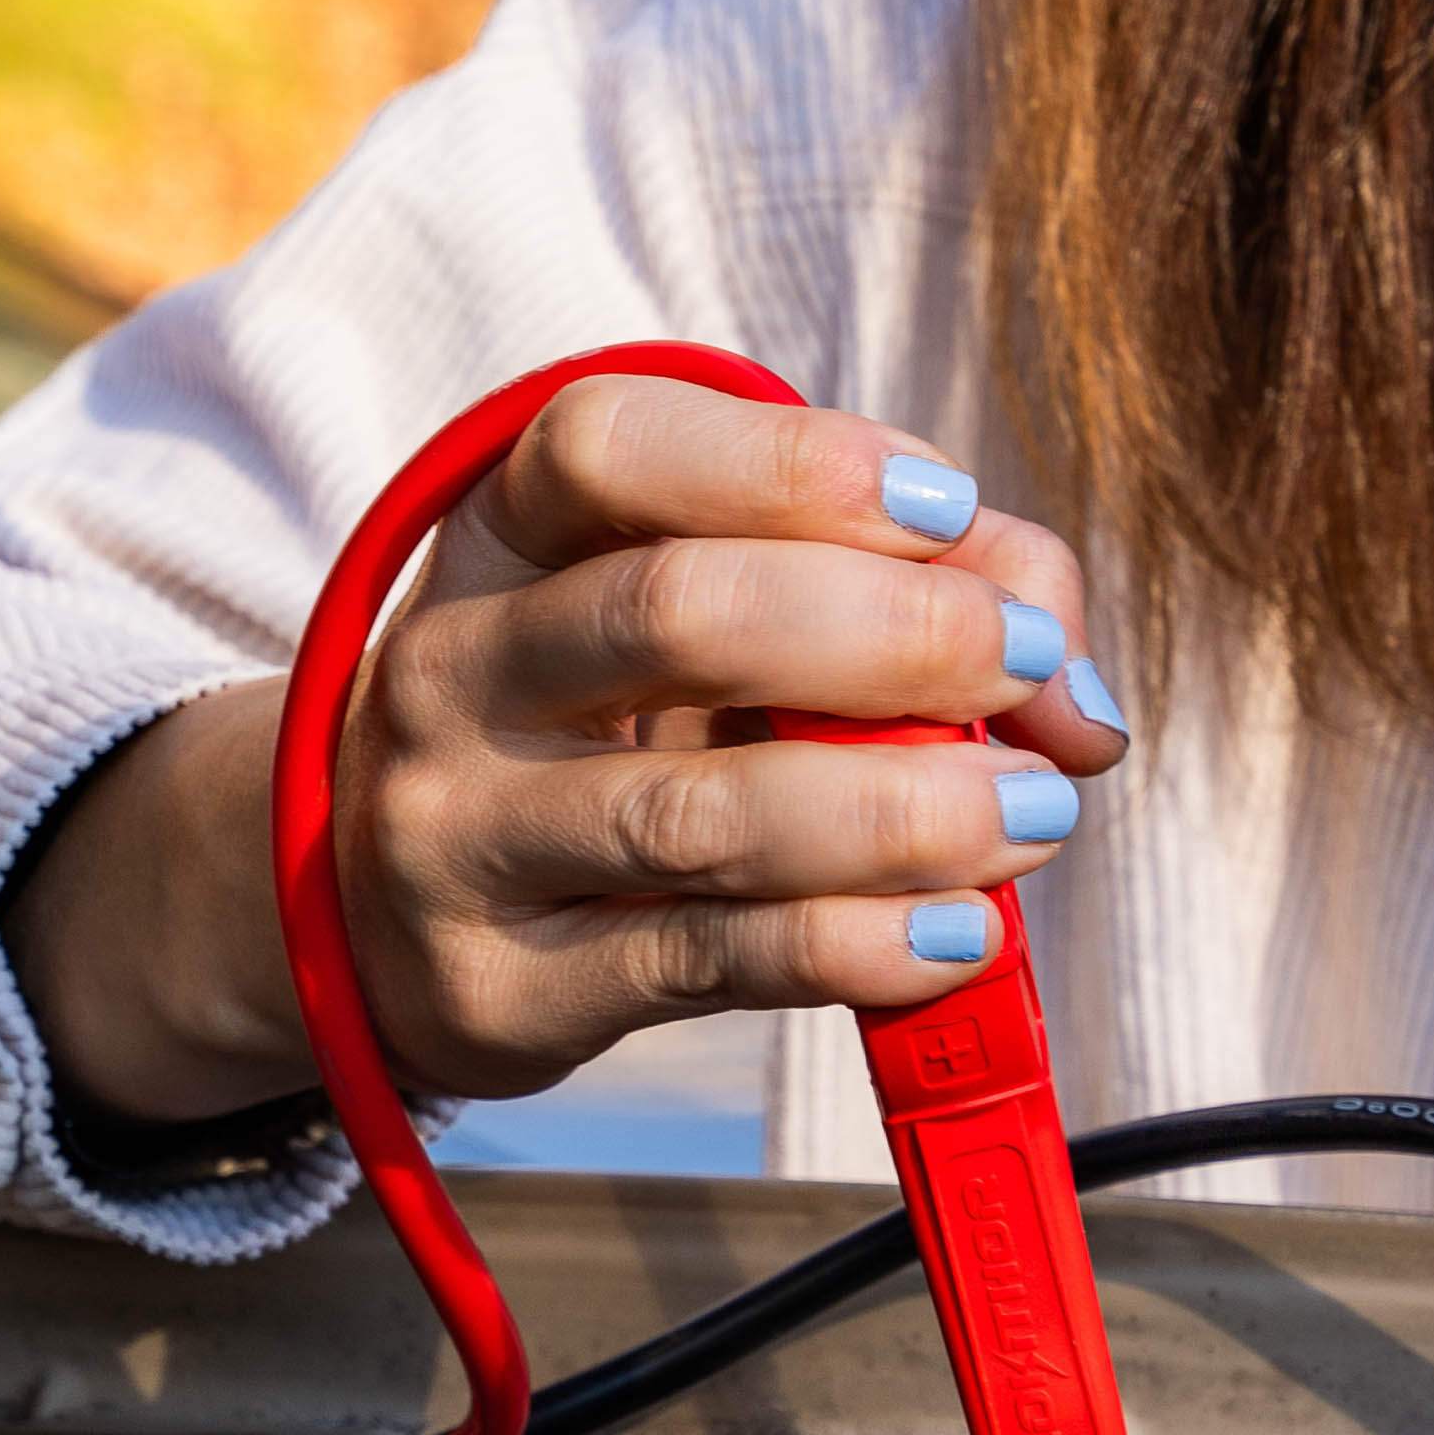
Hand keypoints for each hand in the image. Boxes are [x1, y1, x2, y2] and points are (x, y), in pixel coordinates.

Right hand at [4, 386, 1130, 1126]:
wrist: (361, 908)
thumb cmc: (589, 726)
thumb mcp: (693, 617)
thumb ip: (896, 591)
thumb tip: (1072, 684)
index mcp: (501, 533)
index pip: (609, 445)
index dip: (791, 461)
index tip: (945, 507)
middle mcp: (450, 670)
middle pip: (674, 614)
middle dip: (890, 635)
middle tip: (1027, 666)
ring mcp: (456, 837)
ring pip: (701, 812)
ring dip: (902, 810)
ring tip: (1033, 811)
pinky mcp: (498, 989)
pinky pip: (703, 961)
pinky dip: (855, 944)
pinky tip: (955, 933)